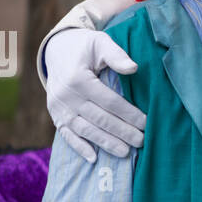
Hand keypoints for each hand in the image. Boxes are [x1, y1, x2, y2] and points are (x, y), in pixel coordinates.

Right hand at [44, 28, 145, 161]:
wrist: (57, 50)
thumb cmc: (85, 47)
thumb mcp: (100, 43)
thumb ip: (116, 55)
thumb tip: (133, 68)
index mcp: (78, 78)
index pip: (109, 101)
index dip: (128, 113)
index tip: (146, 123)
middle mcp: (66, 95)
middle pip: (99, 118)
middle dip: (122, 132)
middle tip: (141, 142)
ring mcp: (59, 107)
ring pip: (85, 130)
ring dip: (105, 143)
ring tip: (125, 153)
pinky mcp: (55, 115)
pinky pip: (66, 134)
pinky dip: (79, 147)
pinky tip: (93, 159)